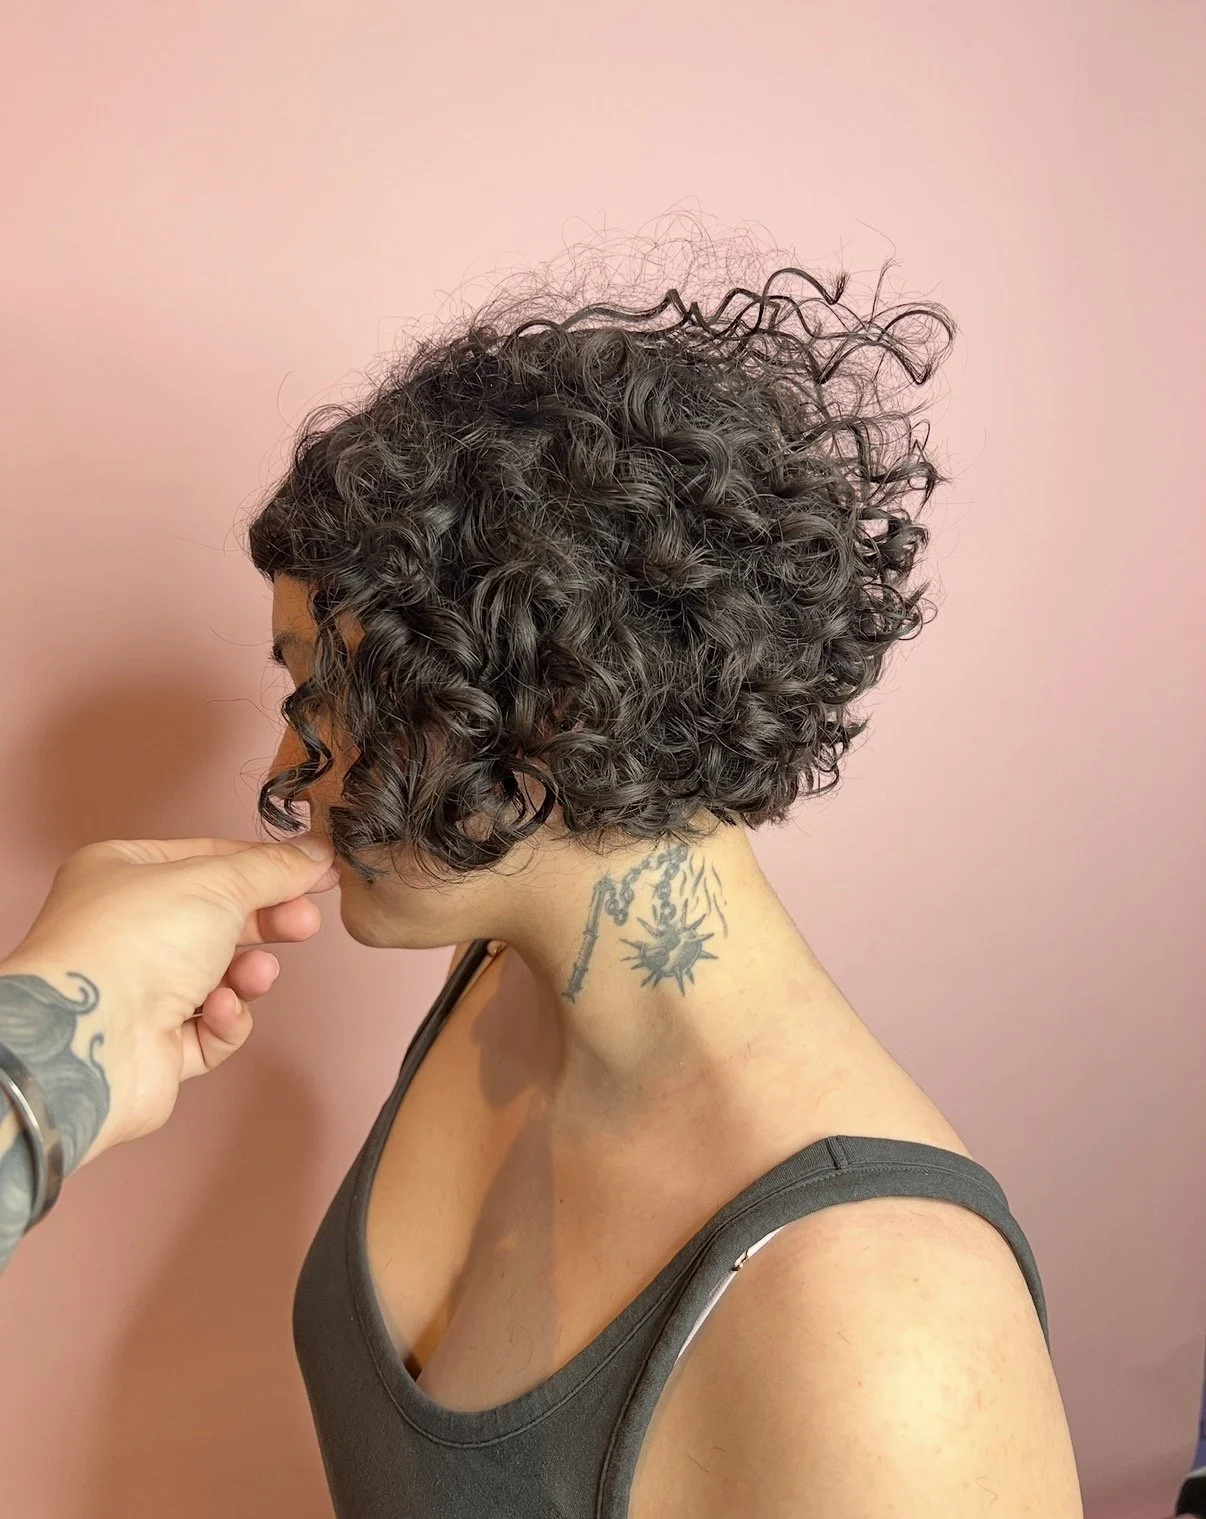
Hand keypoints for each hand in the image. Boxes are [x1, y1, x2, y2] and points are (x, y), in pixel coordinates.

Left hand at [1, 834, 338, 1163]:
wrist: (90, 1039)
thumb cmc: (131, 944)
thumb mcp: (218, 883)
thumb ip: (274, 869)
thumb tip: (315, 854)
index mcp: (123, 874)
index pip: (210, 859)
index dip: (268, 866)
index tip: (317, 871)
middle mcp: (126, 930)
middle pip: (220, 919)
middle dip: (266, 923)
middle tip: (303, 922)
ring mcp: (138, 990)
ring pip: (221, 976)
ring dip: (248, 975)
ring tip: (255, 975)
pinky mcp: (154, 1046)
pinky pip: (211, 1028)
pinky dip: (226, 1021)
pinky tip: (221, 1011)